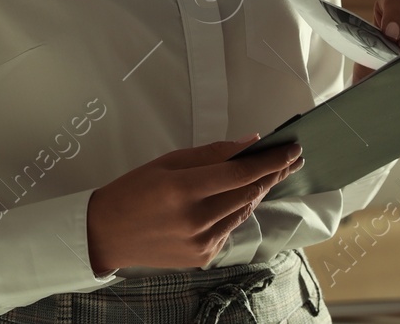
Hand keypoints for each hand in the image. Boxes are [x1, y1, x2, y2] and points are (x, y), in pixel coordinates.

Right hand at [85, 137, 303, 272]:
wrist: (107, 234)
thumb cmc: (133, 192)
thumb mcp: (167, 162)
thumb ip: (212, 154)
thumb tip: (249, 144)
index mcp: (183, 189)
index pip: (240, 173)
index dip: (271, 160)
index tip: (291, 149)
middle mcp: (195, 219)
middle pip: (249, 193)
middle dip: (273, 174)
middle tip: (291, 158)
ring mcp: (202, 242)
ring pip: (244, 211)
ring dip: (258, 191)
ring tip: (271, 174)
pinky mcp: (203, 257)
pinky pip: (230, 228)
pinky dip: (237, 211)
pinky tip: (239, 198)